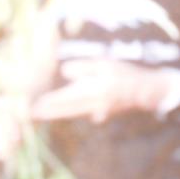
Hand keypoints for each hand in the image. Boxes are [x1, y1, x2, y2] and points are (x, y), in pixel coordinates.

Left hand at [30, 60, 165, 122]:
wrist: (149, 92)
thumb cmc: (127, 75)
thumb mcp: (106, 66)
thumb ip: (85, 68)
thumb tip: (65, 71)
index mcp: (93, 93)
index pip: (66, 99)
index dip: (49, 102)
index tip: (34, 105)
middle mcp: (92, 105)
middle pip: (65, 109)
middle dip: (48, 111)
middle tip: (30, 113)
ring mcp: (97, 111)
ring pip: (71, 112)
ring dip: (55, 112)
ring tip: (40, 112)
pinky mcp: (101, 112)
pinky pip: (81, 112)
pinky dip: (69, 110)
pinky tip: (61, 111)